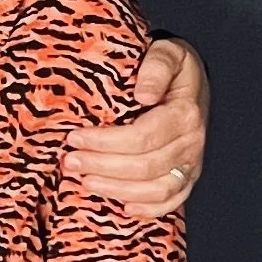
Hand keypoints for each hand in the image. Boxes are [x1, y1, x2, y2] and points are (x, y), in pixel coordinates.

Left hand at [64, 35, 207, 216]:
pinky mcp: (188, 176)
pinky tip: (123, 207)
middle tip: (69, 161)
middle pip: (144, 166)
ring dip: (117, 190)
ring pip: (155, 190)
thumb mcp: (167, 52)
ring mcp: (192, 163)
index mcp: (184, 113)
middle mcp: (191, 142)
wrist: (192, 80)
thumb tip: (143, 94)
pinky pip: (172, 201)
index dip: (105, 142)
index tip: (74, 138)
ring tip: (85, 182)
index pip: (141, 137)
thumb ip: (156, 67)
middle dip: (102, 167)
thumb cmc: (173, 67)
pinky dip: (148, 209)